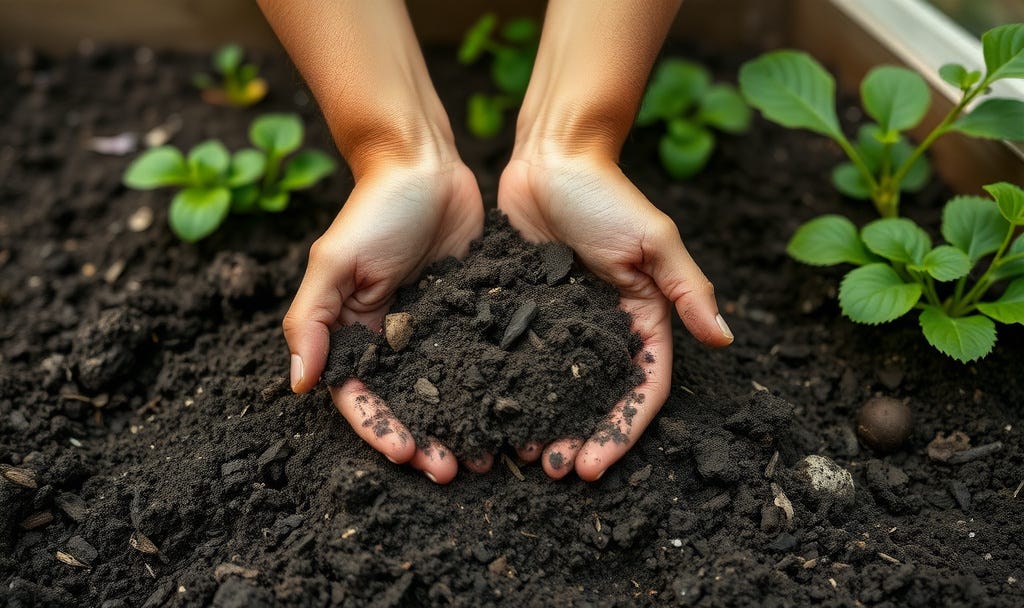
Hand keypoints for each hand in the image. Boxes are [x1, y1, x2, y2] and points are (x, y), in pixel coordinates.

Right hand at [283, 159, 483, 482]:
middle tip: (453, 469)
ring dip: (462, 425)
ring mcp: (434, 331)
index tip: (405, 454)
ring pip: (447, 392)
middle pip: (406, 405)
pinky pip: (481, 361)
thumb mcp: (335, 260)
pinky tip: (516, 411)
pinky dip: (494, 389)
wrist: (426, 166)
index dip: (378, 428)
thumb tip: (299, 384)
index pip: (360, 396)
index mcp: (353, 334)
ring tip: (488, 455)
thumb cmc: (374, 209)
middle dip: (425, 440)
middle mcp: (393, 340)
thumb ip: (312, 319)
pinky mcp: (469, 316)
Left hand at [497, 153, 733, 480]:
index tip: (592, 465)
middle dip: (581, 439)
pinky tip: (488, 412)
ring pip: (558, 387)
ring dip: (543, 423)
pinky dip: (512, 388)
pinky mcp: (529, 311)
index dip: (621, 431)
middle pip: (598, 399)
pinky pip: (522, 358)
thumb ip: (688, 289)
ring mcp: (566, 324)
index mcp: (644, 318)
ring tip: (518, 455)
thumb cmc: (606, 193)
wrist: (549, 158)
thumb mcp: (653, 239)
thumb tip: (724, 339)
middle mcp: (607, 329)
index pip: (641, 389)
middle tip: (551, 470)